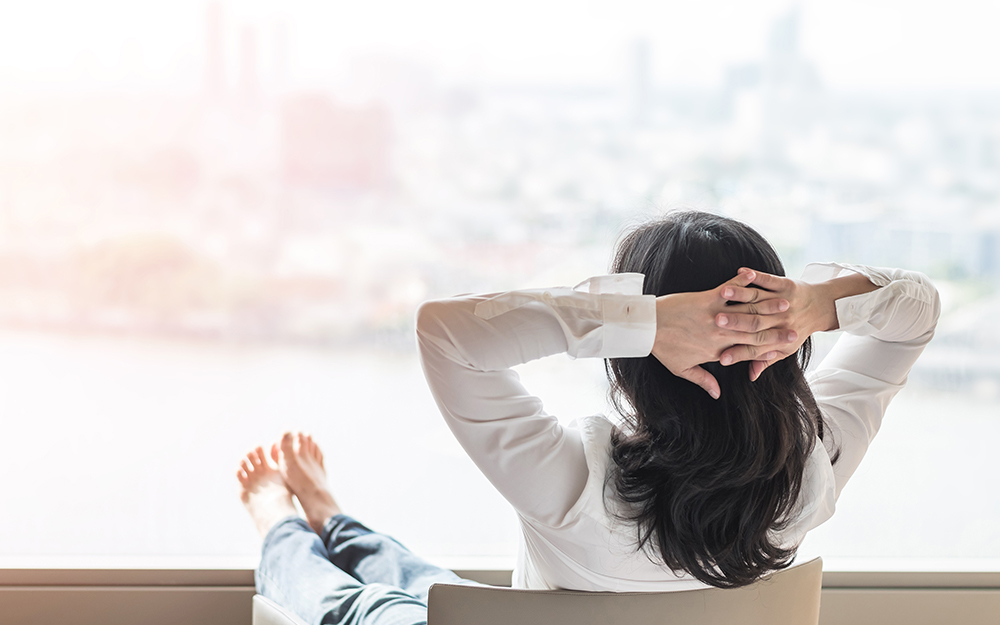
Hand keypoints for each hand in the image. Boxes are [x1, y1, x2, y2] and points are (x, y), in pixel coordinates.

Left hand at [652, 269, 797, 398]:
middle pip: (754, 334)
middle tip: (796, 328)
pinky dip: (742, 283)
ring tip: (786, 303)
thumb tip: (717, 394)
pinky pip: (729, 290)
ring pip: (747, 312)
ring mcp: (715, 316)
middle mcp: (720, 335)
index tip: (785, 350)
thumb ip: (703, 380)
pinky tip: (754, 277)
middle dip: (777, 331)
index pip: (748, 353)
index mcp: (716, 352)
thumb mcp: (681, 368)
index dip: (768, 351)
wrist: (645, 327)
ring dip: (768, 306)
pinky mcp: (706, 299)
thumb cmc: (662, 347)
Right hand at [716, 269, 851, 380]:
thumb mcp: (785, 350)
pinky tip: (741, 272)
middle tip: (716, 322)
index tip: (721, 358)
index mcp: (778, 338)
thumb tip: (751, 376)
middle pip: (755, 323)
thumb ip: (765, 360)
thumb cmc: (798, 330)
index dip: (739, 354)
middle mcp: (781, 321)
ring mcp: (783, 301)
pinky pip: (769, 280)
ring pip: (759, 299)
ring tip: (723, 294)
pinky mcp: (786, 285)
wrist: (822, 307)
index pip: (755, 348)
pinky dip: (756, 276)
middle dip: (735, 322)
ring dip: (741, 295)